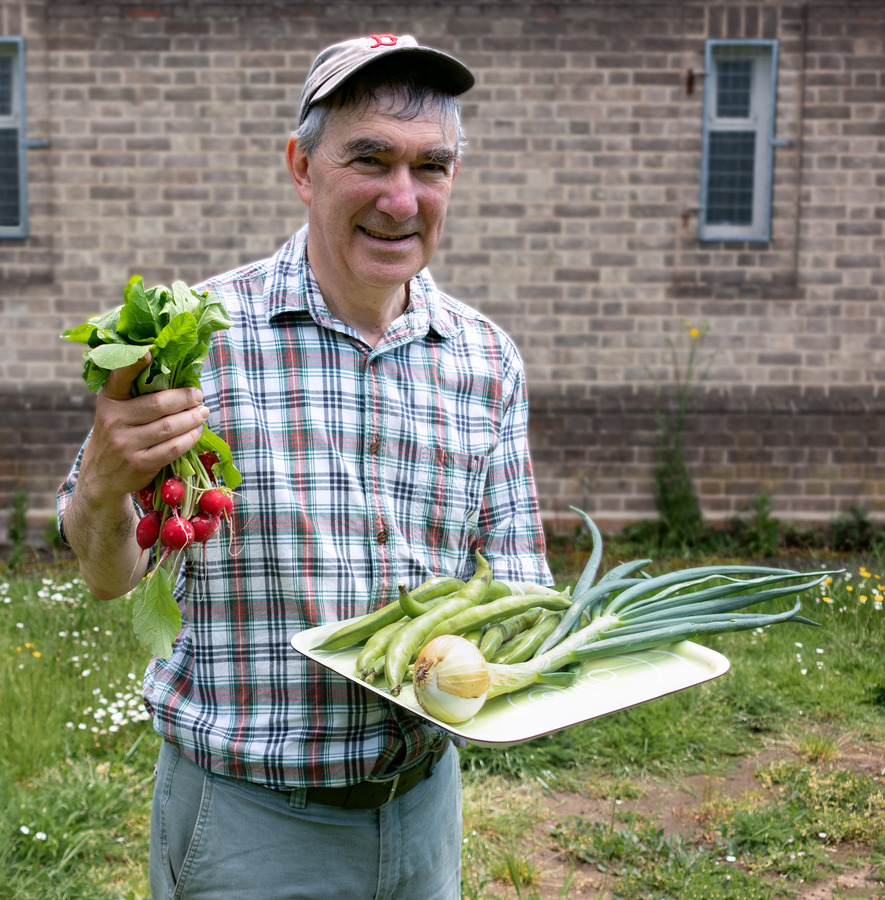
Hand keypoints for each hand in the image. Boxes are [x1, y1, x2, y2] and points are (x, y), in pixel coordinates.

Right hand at [79, 352, 209, 503]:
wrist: (100, 476)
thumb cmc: (116, 435)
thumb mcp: (115, 411)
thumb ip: (134, 395)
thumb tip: (177, 378)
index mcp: (108, 400)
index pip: (119, 378)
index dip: (134, 364)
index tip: (150, 353)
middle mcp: (114, 420)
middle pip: (159, 404)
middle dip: (185, 398)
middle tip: (199, 396)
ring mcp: (125, 444)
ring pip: (169, 427)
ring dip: (193, 418)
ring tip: (203, 413)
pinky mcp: (139, 463)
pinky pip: (173, 448)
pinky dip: (190, 438)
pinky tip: (197, 431)